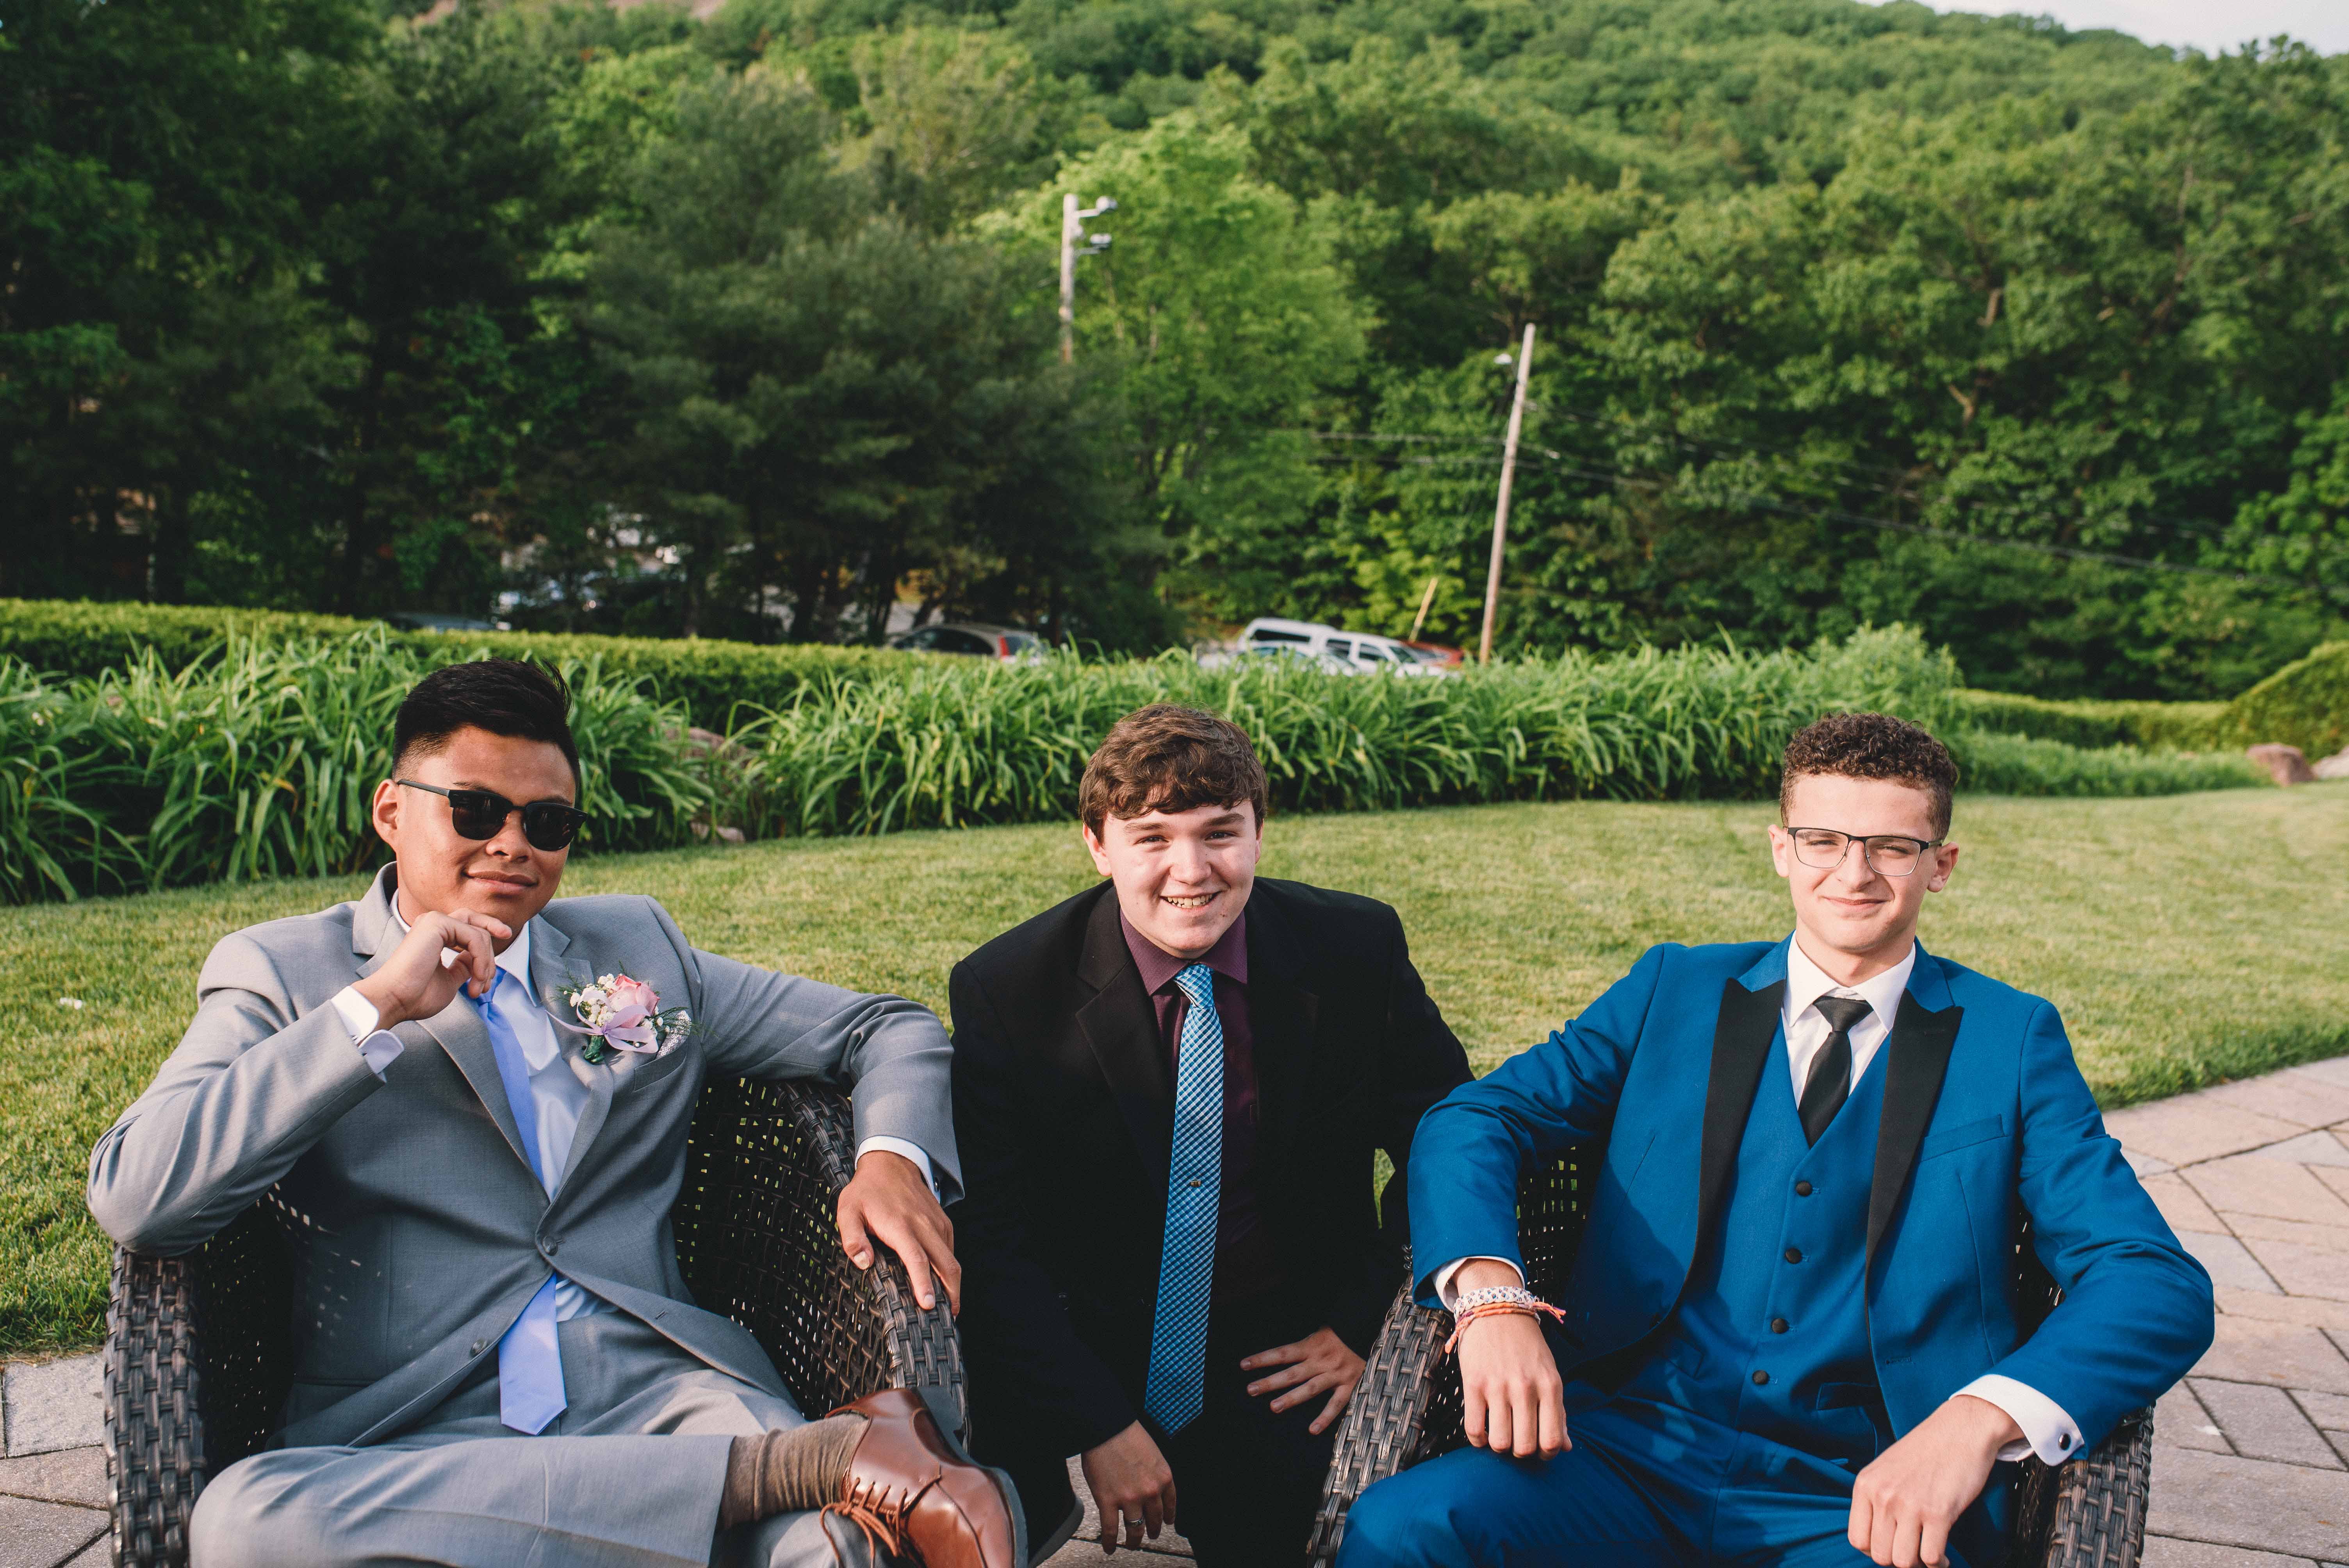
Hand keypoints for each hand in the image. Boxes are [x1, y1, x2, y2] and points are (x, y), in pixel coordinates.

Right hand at [351, 908, 510, 1030]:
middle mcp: (432, 923)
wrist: (394, 1000)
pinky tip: (475, 978)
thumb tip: (476, 961)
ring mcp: (433, 921)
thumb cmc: (416, 996)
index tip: (491, 972)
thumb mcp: (450, 980)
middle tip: (499, 957)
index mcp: (433, 935)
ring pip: (479, 934)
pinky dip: (481, 959)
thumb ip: (463, 966)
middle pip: (475, 922)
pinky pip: (475, 938)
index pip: (468, 928)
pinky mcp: (437, 923)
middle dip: (493, 937)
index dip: (486, 945)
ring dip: (486, 963)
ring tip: (478, 987)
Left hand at [837, 1150, 959, 1313]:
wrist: (891, 1162)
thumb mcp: (848, 1211)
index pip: (917, 1260)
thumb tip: (863, 1263)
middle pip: (947, 1265)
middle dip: (951, 1294)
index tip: (927, 1305)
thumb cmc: (866, 1191)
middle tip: (947, 1317)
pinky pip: (951, 1249)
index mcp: (900, 1226)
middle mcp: (924, 1226)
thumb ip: (852, 1239)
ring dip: (953, 1284)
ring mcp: (936, 1224)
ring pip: (952, 1259)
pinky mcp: (943, 1222)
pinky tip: (943, 1282)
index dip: (924, 1285)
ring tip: (947, 1306)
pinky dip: (950, 1268)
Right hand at [1080, 1421, 1176, 1553]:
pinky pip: (1111, 1530)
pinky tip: (1109, 1548)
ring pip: (1135, 1529)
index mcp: (1164, 1478)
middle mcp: (1150, 1492)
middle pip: (1154, 1520)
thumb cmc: (1127, 1435)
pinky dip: (1110, 1542)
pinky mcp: (1108, 1502)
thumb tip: (1154, 1489)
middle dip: (1153, 1530)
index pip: (1170, 1505)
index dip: (1167, 1517)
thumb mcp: (1153, 1453)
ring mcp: (1129, 1499)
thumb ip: (1156, 1473)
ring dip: (1134, 1541)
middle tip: (1150, 1535)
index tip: (1165, 1523)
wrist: (1106, 1427)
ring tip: (1132, 1545)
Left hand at [1241, 1326, 1365, 1434]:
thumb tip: (1282, 1355)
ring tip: (1273, 1407)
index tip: (1244, 1365)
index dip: (1263, 1358)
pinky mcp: (1349, 1385)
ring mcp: (1335, 1374)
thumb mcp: (1320, 1332)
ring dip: (1291, 1398)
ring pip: (1310, 1388)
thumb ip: (1303, 1345)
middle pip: (1292, 1373)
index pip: (1282, 1353)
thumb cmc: (1341, 1334)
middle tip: (1251, 1390)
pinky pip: (1336, 1403)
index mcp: (1311, 1345)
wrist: (1369, 1333)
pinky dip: (1325, 1417)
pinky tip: (1312, 1430)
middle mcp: (1321, 1361)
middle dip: (1270, 1382)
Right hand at [1452, 1260, 1567, 1459]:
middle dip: (1521, 1452)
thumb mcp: (1550, 1375)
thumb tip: (1566, 1448)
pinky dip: (1478, 1440)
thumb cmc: (1527, 1347)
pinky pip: (1474, 1430)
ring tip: (1500, 1435)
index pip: (1553, 1441)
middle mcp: (1526, 1388)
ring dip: (1500, 1447)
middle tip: (1517, 1441)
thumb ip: (1559, 1412)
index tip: (1538, 1448)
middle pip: (1525, 1447)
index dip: (1546, 1454)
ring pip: (1500, 1443)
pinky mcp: (1473, 1384)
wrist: (1497, 1309)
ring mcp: (1498, 1386)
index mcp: (1550, 1386)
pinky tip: (1483, 1431)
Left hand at [1847, 1394, 2018, 1566]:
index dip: (1875, 1550)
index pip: (1857, 1539)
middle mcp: (1883, 1496)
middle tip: (1913, 1551)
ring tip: (1927, 1555)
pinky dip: (1938, 1563)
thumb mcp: (1886, 1468)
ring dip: (1917, 1564)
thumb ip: (1876, 1497)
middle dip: (1897, 1559)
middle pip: (1879, 1555)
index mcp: (1865, 1485)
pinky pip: (1931, 1557)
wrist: (1960, 1429)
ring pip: (1903, 1561)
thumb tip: (1877, 1536)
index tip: (1892, 1545)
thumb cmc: (1925, 1450)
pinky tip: (1943, 1555)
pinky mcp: (1939, 1513)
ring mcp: (1909, 1505)